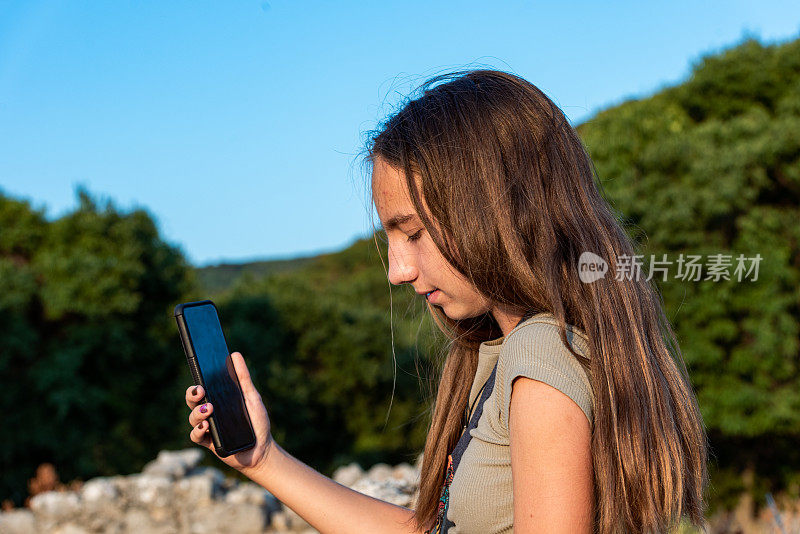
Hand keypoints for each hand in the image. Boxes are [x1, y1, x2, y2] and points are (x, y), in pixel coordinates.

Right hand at [186, 352, 273, 475]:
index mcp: (218, 401)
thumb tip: (234, 354)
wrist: (262, 448)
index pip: (201, 389)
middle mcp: (210, 414)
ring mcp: (208, 428)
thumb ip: (243, 378)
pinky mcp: (209, 443)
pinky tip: (206, 426)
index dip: (196, 383)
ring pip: (192, 418)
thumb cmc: (257, 422)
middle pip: (192, 401)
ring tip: (209, 409)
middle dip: (192, 394)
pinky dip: (198, 430)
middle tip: (200, 391)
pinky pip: (195, 436)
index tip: (198, 374)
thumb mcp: (251, 397)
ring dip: (197, 412)